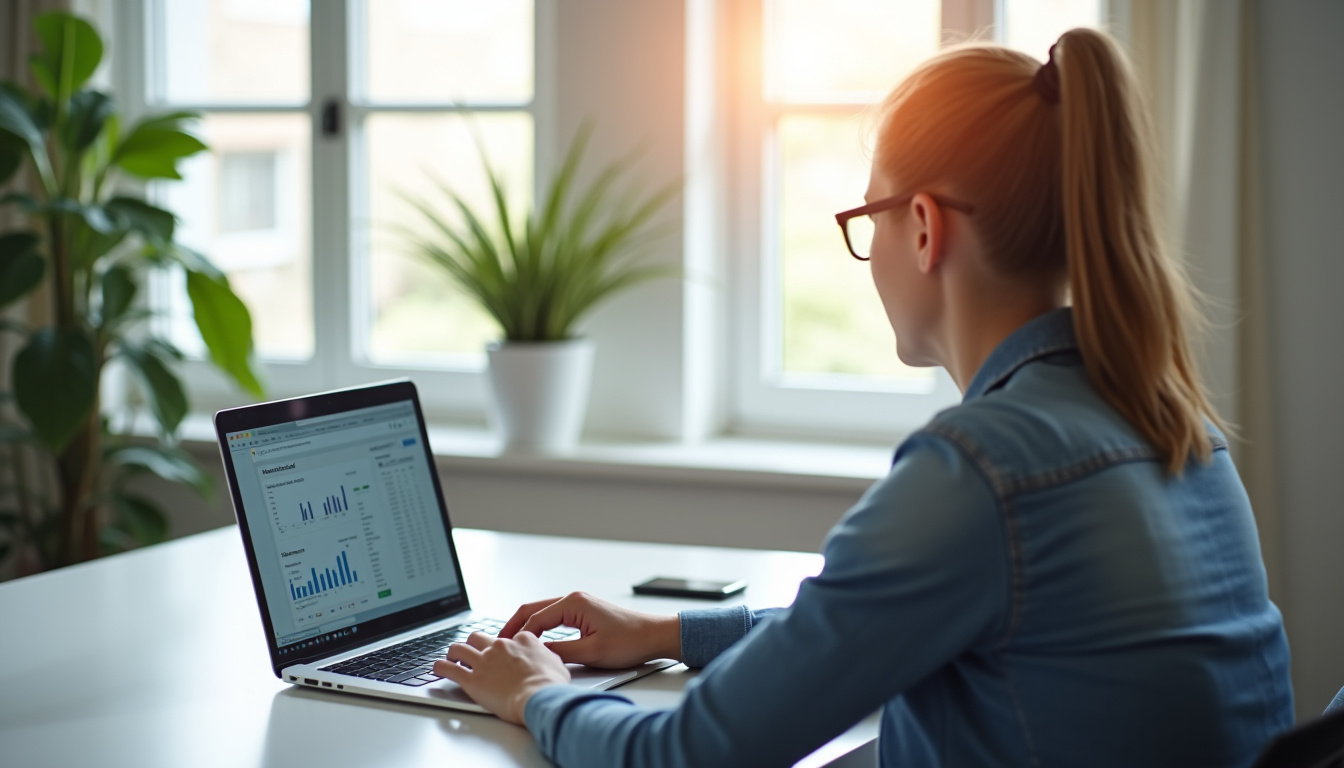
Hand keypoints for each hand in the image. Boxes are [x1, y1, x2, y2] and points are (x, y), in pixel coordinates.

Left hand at [432, 631, 569, 724]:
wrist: (539, 697)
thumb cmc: (550, 685)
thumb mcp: (558, 664)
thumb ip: (547, 657)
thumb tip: (546, 658)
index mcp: (521, 640)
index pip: (507, 637)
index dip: (502, 647)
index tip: (501, 655)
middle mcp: (500, 646)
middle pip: (478, 637)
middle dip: (473, 644)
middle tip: (472, 653)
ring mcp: (484, 661)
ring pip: (459, 648)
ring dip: (453, 653)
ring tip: (451, 658)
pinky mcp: (472, 679)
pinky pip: (448, 669)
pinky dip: (440, 667)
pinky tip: (437, 668)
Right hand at [499, 591, 680, 668]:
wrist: (655, 635)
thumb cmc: (630, 641)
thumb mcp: (591, 652)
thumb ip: (561, 652)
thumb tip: (537, 656)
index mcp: (573, 603)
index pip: (534, 619)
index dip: (517, 636)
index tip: (504, 651)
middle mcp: (574, 598)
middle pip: (532, 610)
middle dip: (513, 626)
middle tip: (497, 643)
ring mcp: (579, 603)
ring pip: (542, 613)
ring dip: (526, 626)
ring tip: (511, 643)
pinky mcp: (584, 612)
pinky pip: (554, 617)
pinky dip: (540, 627)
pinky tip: (534, 640)